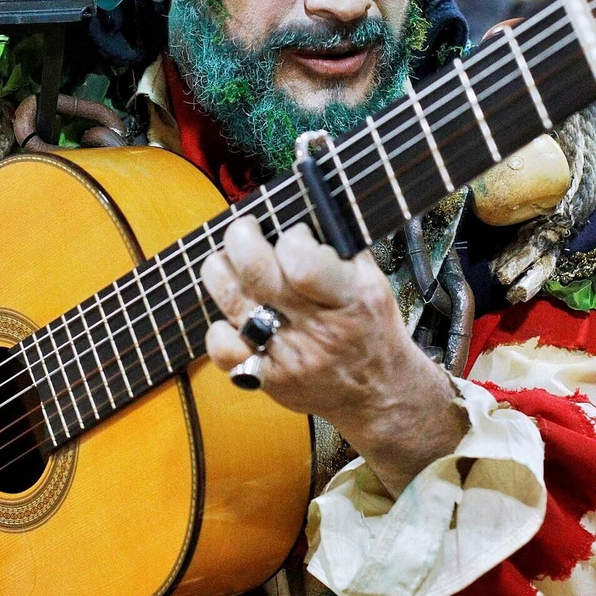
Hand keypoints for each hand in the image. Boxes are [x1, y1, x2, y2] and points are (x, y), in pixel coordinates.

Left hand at [201, 218, 467, 494]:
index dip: (290, 238)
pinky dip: (219, 326)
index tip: (293, 233)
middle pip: (257, 275)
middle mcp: (317, 329)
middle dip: (241, 238)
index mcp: (350, 299)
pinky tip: (232, 314)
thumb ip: (340, 244)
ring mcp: (289, 356)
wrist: (377, 392)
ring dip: (221, 271)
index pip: (303, 262)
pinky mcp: (267, 379)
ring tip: (230, 260)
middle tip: (245, 229)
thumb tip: (302, 204)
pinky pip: (224, 351)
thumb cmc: (371, 326)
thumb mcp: (372, 280)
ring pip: (234, 303)